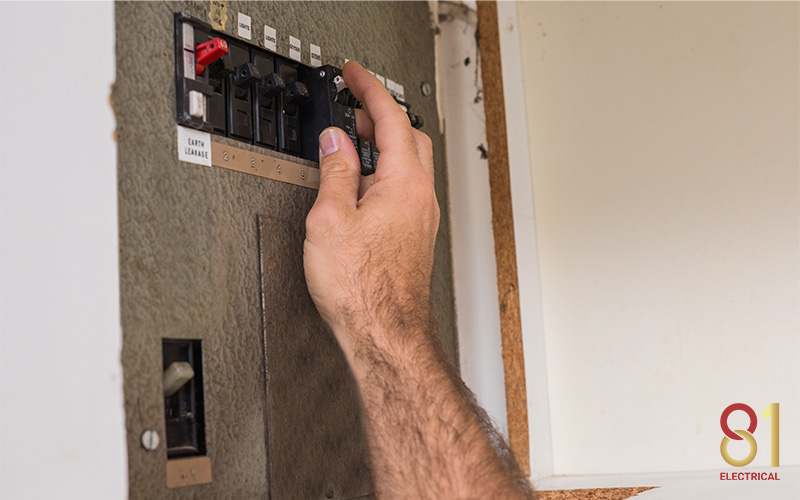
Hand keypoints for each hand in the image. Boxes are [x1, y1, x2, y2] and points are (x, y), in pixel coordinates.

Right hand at [303, 61, 438, 361]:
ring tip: (352, 146)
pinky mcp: (415, 237)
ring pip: (409, 164)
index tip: (356, 74)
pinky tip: (361, 187)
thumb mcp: (330, 220)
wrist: (385, 333)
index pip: (391, 118)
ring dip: (383, 146)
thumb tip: (336, 142)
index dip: (370, 89)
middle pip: (410, 137)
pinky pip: (404, 189)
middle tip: (354, 107)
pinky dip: (384, 174)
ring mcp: (422, 218)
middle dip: (382, 115)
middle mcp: (421, 197)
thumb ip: (334, 173)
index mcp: (403, 183)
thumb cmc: (362, 288)